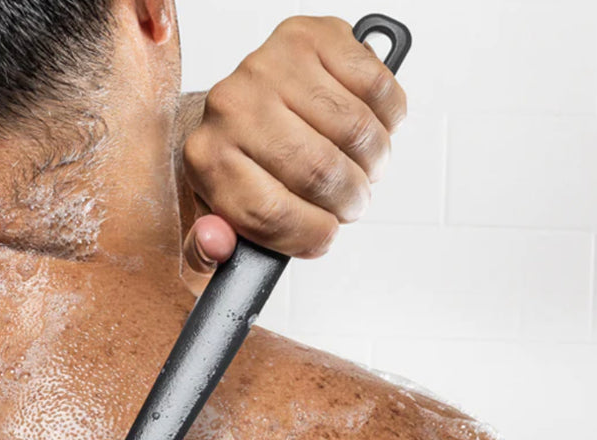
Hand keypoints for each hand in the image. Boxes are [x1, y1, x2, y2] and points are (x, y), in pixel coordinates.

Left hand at [179, 16, 406, 289]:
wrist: (246, 103)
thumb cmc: (240, 164)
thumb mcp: (219, 215)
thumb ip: (211, 246)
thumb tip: (217, 245)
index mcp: (207, 158)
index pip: (269, 212)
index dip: (310, 234)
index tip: (325, 236)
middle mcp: (232, 106)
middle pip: (318, 172)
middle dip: (350, 201)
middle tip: (352, 204)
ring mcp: (272, 65)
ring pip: (354, 132)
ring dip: (374, 164)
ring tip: (363, 170)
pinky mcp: (312, 36)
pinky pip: (377, 88)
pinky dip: (388, 120)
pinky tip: (371, 129)